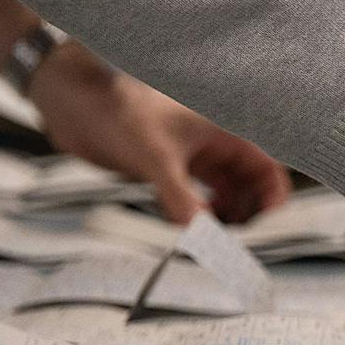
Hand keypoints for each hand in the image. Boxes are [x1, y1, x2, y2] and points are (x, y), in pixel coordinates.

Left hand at [30, 39, 289, 222]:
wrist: (73, 103)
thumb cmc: (117, 109)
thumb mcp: (155, 157)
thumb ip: (180, 198)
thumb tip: (200, 234)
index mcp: (222, 130)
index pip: (265, 167)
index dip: (272, 197)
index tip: (266, 225)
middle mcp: (212, 144)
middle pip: (249, 186)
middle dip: (247, 214)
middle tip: (236, 240)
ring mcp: (193, 156)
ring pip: (224, 194)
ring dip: (222, 218)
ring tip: (212, 238)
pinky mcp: (171, 167)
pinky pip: (196, 197)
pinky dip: (197, 214)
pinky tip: (187, 226)